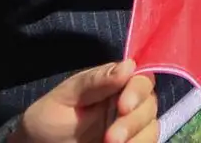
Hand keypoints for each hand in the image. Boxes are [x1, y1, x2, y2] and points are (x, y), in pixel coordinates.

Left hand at [13, 61, 157, 142]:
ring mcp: (130, 127)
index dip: (138, 91)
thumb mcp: (67, 97)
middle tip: (110, 138)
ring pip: (151, 127)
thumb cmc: (48, 119)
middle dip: (134, 121)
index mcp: (114, 83)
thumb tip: (129, 65)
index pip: (141, 78)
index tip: (123, 106)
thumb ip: (96, 82)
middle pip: (150, 104)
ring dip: (138, 138)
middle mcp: (127, 102)